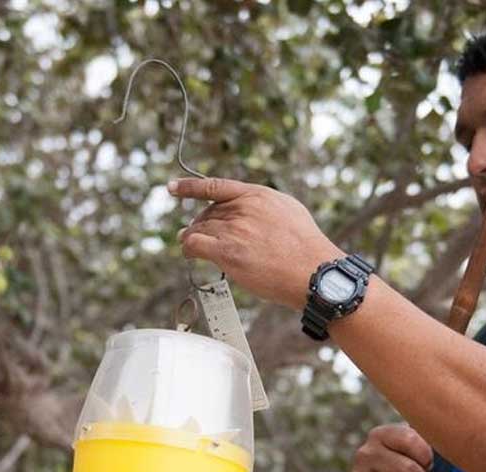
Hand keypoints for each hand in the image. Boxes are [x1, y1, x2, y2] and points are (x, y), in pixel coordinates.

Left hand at [168, 177, 344, 308]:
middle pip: (207, 213)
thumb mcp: (288, 210)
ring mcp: (234, 230)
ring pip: (198, 228)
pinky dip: (188, 248)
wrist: (312, 271)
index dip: (190, 187)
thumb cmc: (305, 246)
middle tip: (195, 233)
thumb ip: (262, 205)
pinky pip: (195, 245)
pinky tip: (189, 253)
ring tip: (189, 245)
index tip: (173, 188)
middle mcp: (243, 209)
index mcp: (257, 195)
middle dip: (200, 223)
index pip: (216, 186)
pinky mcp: (228, 252)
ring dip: (191, 237)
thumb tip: (244, 207)